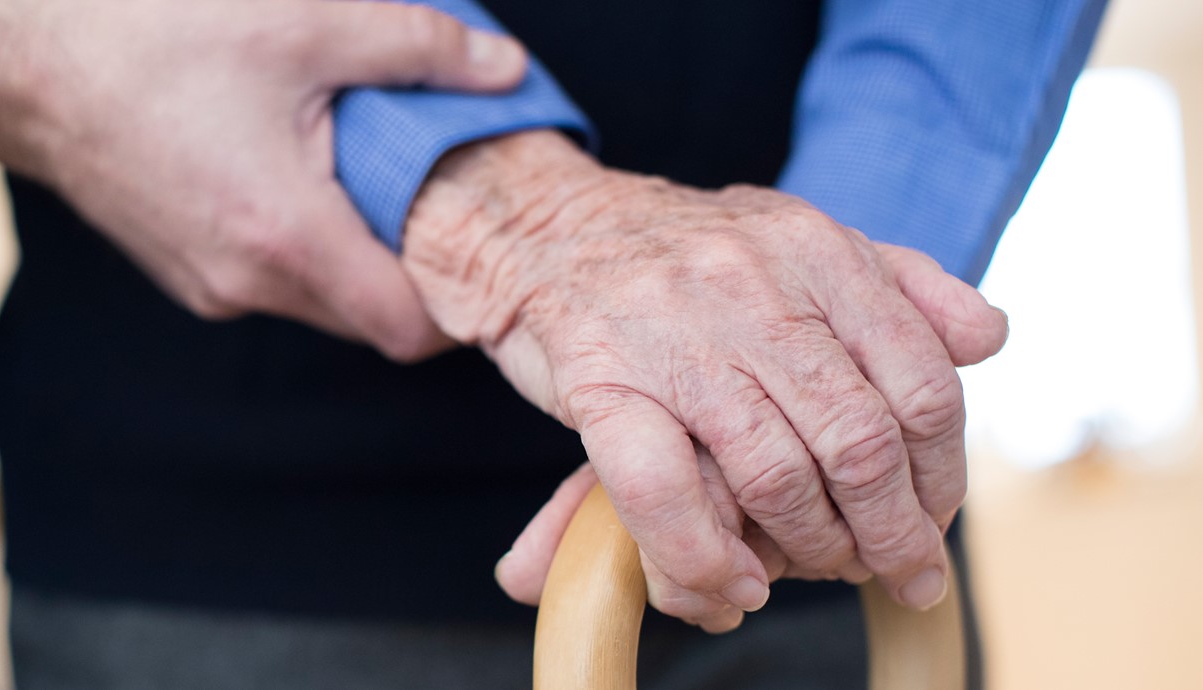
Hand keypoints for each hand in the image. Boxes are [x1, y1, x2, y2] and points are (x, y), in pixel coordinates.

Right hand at [17, 0, 526, 359]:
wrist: (22, 67)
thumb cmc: (149, 41)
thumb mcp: (304, 23)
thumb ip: (419, 48)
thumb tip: (506, 69)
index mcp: (287, 238)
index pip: (409, 331)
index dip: (460, 304)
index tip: (483, 250)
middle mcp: (248, 286)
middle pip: (370, 317)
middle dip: (412, 266)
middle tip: (436, 192)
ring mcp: (211, 288)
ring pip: (322, 299)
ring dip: (355, 250)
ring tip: (367, 171)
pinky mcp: (186, 273)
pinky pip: (274, 280)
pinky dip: (305, 242)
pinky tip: (303, 171)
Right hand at [401, 131, 1007, 630]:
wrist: (547, 227)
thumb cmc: (682, 253)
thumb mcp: (799, 238)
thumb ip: (901, 282)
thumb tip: (988, 339)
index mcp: (816, 250)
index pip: (919, 379)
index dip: (941, 469)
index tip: (933, 517)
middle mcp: (753, 287)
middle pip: (859, 439)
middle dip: (894, 531)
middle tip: (900, 572)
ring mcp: (675, 337)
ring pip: (775, 475)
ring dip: (812, 550)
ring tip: (819, 572)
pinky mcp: (602, 384)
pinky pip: (666, 492)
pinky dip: (707, 556)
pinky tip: (736, 583)